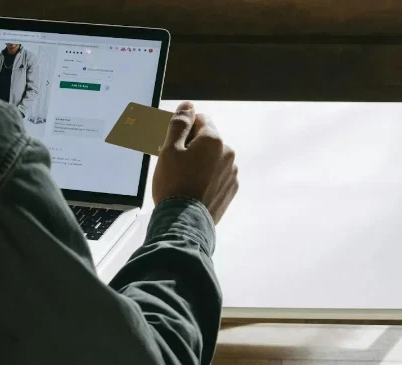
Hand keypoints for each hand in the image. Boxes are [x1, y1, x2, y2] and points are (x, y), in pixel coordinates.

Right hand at [152, 101, 238, 224]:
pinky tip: (194, 190)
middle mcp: (228, 153)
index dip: (184, 130)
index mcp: (214, 140)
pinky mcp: (230, 190)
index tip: (172, 144)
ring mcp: (231, 173)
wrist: (183, 222)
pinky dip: (207, 179)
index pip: (200, 120)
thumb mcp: (169, 150)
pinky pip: (217, 176)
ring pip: (213, 159)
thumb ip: (180, 124)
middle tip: (174, 165)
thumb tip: (188, 105)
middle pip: (208, 140)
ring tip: (184, 181)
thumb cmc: (173, 185)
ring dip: (200, 163)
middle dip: (192, 147)